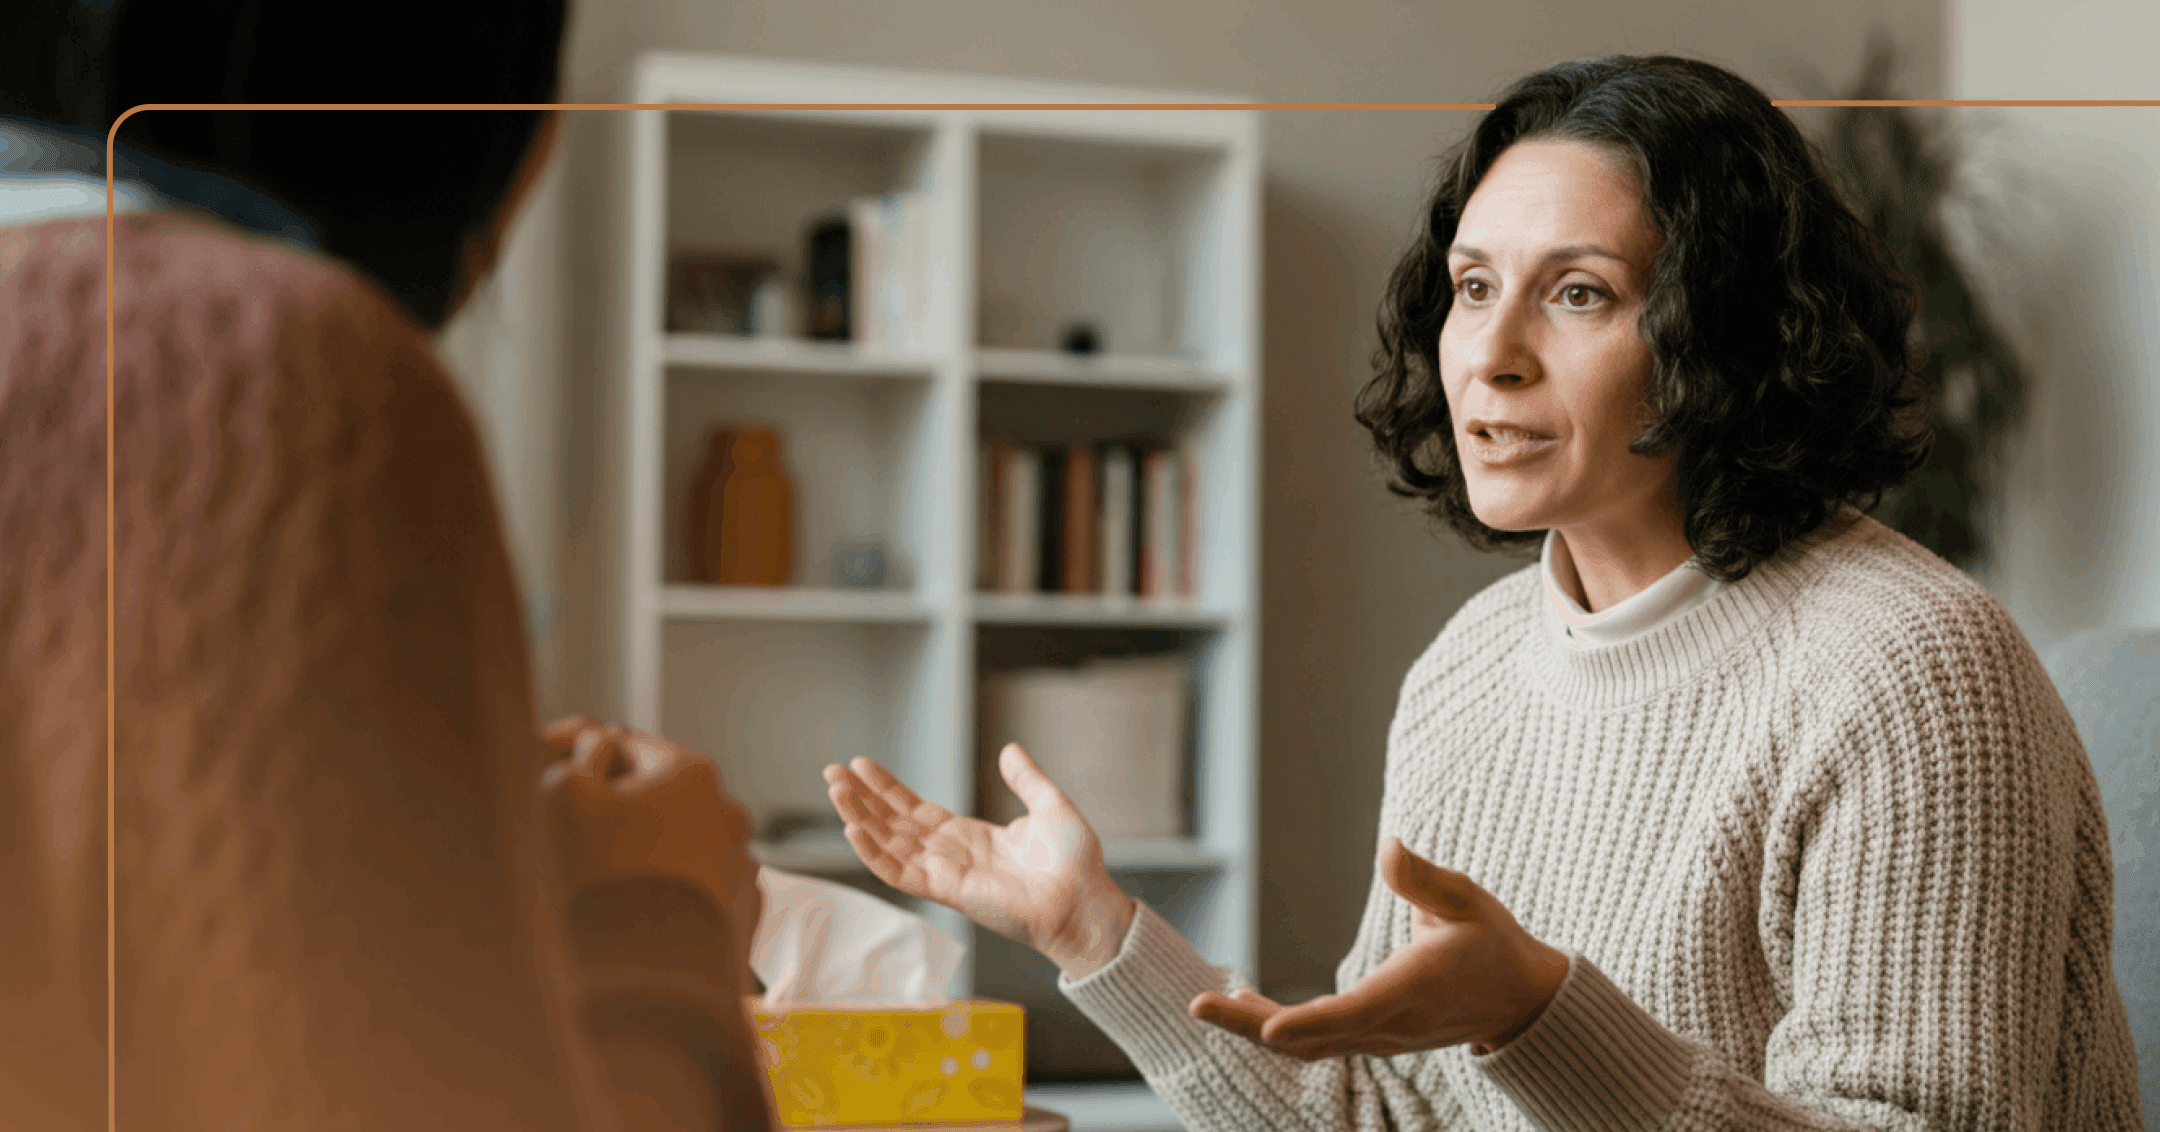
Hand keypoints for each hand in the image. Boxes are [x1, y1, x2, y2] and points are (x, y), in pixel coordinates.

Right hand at [539, 716, 762, 994]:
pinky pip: (698, 896)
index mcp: (689, 774)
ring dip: (647, 859)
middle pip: (661, 798)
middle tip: (577, 848)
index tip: (563, 790)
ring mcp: (742, 868)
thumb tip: (599, 748)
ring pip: (681, 848)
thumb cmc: (594, 883)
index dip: (588, 765)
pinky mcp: (743, 918)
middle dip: (621, 814)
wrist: (638, 989)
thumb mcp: (562, 797)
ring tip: (604, 894)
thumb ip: (581, 758)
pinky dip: (670, 901)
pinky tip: (634, 923)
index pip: (629, 746)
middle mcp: (728, 815)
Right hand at [823, 744, 1135, 978]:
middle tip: (832, 773)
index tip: (861, 765)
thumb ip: (1027, 778)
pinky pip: (900, 873)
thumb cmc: (1074, 863)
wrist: (1085, 901)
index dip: (887, 788)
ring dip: (859, 819)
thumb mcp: (1050, 806)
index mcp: (970, 836)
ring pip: (889, 844)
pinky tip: (853, 830)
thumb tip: (1008, 749)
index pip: (916, 809)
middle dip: (861, 799)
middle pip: (893, 824)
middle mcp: (951, 855)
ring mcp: (946, 873)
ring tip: (835, 791)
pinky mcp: (947, 891)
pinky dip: (874, 854)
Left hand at [1191, 838, 1567, 1058]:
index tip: (1265, 1027)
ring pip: (1310, 1044)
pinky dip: (1280, 1029)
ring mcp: (1382, 1039)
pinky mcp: (1376, 1039)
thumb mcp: (1469, 900)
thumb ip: (1425, 880)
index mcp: (1413, 989)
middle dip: (1250, 1026)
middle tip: (1197, 1007)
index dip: (1307, 1022)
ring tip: (1209, 1006)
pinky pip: (1320, 1041)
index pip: (1353, 1013)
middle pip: (1312, 1037)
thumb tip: (1388, 848)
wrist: (1521, 1001)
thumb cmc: (1493, 944)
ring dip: (1256, 1029)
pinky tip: (1245, 1005)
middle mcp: (1392, 1025)